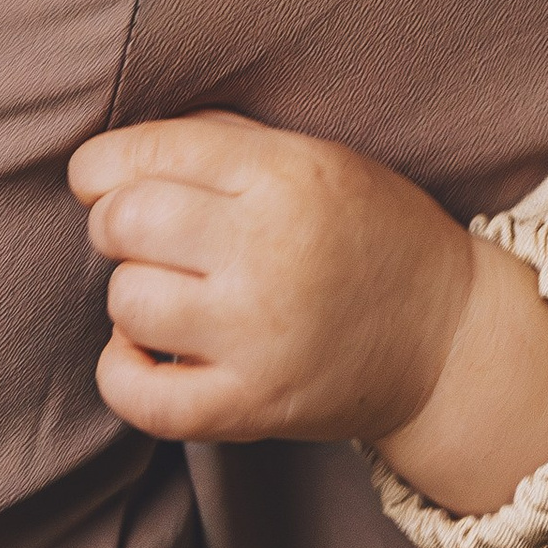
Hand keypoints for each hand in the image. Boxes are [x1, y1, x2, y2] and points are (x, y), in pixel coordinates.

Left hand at [68, 109, 547, 509]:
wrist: (446, 338)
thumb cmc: (369, 232)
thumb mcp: (317, 156)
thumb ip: (221, 140)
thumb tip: (109, 159)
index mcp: (288, 175)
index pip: (152, 154)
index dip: (102, 165)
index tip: (100, 177)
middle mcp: (270, 252)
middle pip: (125, 223)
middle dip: (118, 222)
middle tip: (151, 235)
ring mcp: (258, 336)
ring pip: (127, 301)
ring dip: (134, 294)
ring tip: (174, 292)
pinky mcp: (251, 407)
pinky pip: (139, 396)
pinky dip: (123, 371)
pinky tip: (148, 352)